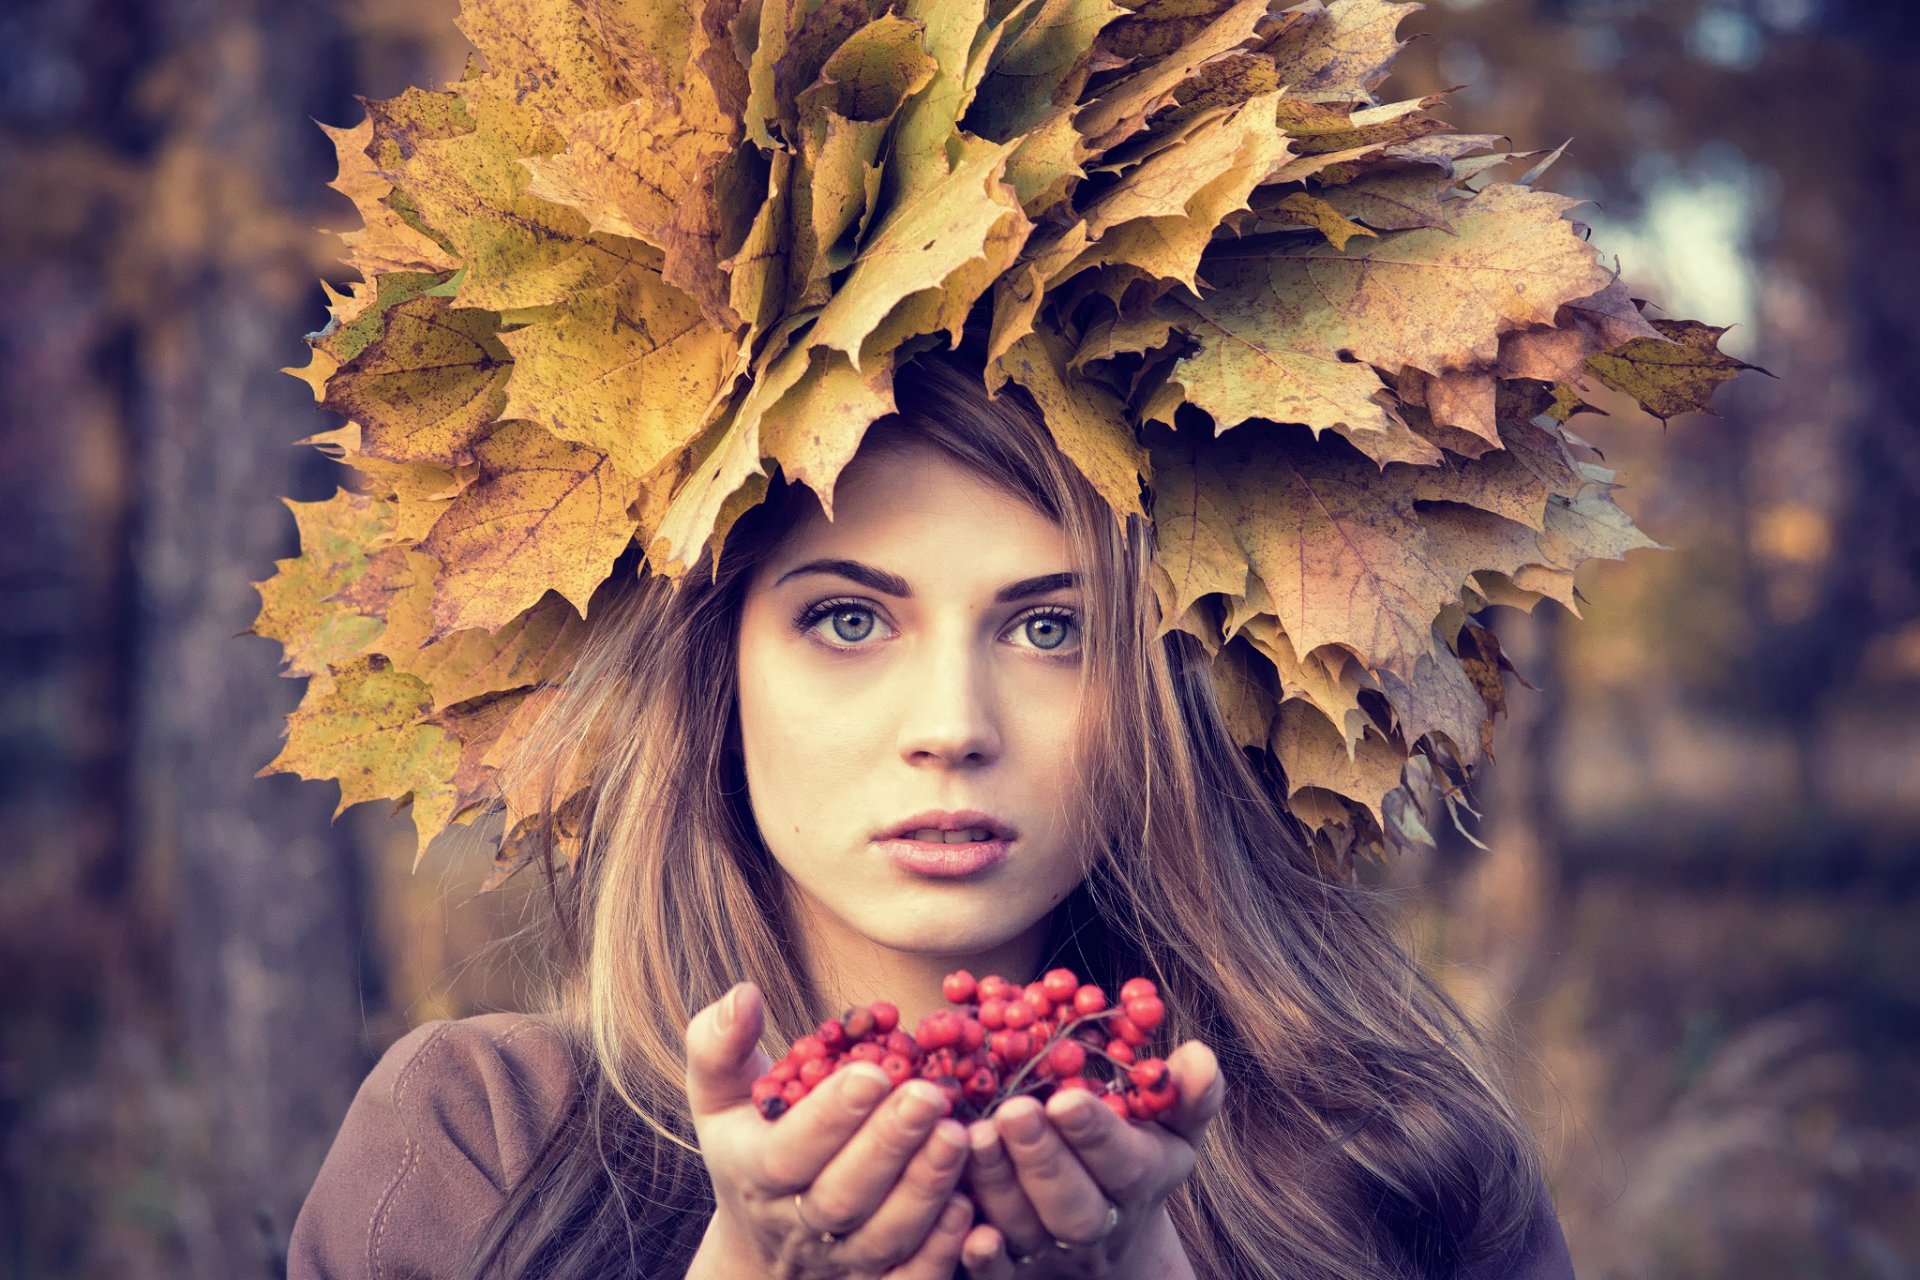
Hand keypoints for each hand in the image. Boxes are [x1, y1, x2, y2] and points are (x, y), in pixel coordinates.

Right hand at [683, 982, 976, 1278]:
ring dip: (923, 1189)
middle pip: (843, 1196)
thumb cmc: (749, 1143)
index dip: (831, 1116)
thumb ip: (720, 1044)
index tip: (872, 1071)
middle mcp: (798, 1224)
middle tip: (930, 1095)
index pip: (790, 1151)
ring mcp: (841, 1261)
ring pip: (884, 1238)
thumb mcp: (720, 1095)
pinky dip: (940, 1253)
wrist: (762, 1246)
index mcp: (756, 1172)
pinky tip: (970, 1206)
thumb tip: (744, 994)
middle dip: (888, 1145)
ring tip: (959, 1134)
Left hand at [956, 1041, 1222, 1277]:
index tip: (1066, 1098)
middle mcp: (1096, 1224)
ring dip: (998, 1185)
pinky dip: (979, 1255)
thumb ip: (1187, 1095)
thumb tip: (1201, 1056)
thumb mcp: (1172, 1127)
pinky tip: (959, 1214)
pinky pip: (996, 1274)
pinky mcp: (1011, 1272)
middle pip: (1073, 1206)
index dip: (1096, 1134)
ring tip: (972, 1135)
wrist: (1112, 1245)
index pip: (1123, 1163)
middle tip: (1012, 1111)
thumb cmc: (1137, 1158)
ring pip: (1024, 1229)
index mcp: (1139, 1180)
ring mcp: (1050, 1251)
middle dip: (1042, 1158)